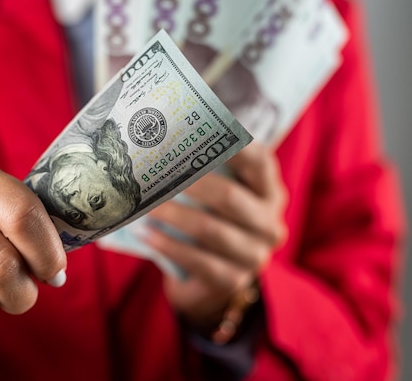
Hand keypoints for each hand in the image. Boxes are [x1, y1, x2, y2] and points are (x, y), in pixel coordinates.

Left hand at [144, 142, 287, 329]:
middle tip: (155, 173)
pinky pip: (198, 260)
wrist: (209, 278)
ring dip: (173, 215)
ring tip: (144, 206)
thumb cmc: (208, 220)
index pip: (260, 161)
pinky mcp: (233, 280)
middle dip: (190, 183)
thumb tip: (160, 134)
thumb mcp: (213, 193)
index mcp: (268, 191)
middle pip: (229, 196)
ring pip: (210, 230)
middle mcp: (270, 223)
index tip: (200, 132)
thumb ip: (201, 167)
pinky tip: (145, 234)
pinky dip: (168, 245)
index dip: (235, 146)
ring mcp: (255, 255)